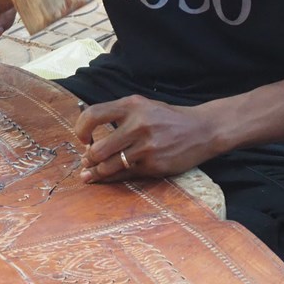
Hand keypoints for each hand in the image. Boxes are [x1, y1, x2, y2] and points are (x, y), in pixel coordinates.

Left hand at [75, 95, 220, 182]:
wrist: (203, 130)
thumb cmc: (168, 119)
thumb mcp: (144, 107)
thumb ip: (118, 116)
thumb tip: (88, 135)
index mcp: (132, 105)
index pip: (93, 115)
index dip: (81, 129)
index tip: (82, 138)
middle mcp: (138, 124)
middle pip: (98, 149)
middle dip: (89, 158)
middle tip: (87, 160)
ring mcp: (147, 147)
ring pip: (109, 166)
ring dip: (97, 172)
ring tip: (91, 172)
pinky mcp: (154, 165)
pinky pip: (125, 175)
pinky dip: (112, 178)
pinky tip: (105, 178)